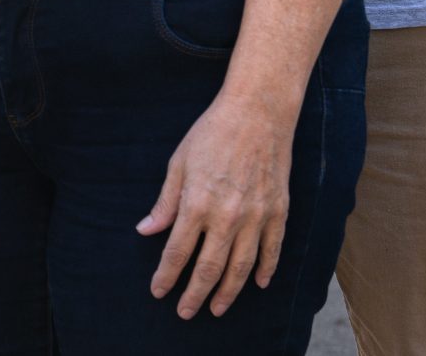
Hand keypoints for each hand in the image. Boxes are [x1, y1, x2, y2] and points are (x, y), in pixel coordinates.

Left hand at [136, 87, 294, 318]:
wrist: (257, 113)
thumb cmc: (211, 133)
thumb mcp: (178, 163)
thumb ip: (165, 202)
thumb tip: (146, 231)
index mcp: (197, 203)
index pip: (178, 251)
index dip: (166, 275)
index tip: (158, 291)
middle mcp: (227, 216)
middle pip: (209, 267)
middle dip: (195, 294)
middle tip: (185, 312)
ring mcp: (257, 216)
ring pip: (242, 266)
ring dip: (228, 292)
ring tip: (217, 308)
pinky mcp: (278, 211)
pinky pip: (272, 250)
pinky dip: (265, 270)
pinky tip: (258, 284)